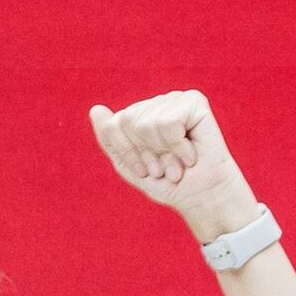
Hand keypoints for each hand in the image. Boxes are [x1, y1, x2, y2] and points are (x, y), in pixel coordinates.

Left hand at [90, 91, 256, 241]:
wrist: (200, 196)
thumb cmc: (167, 181)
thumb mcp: (128, 165)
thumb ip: (109, 137)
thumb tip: (95, 109)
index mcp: (139, 115)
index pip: (113, 125)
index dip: (128, 153)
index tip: (146, 169)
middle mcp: (156, 103)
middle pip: (128, 121)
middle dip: (145, 152)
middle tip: (164, 166)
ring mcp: (175, 100)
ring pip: (147, 122)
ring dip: (163, 152)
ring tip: (177, 162)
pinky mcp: (195, 101)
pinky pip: (168, 122)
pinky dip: (178, 145)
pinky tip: (190, 154)